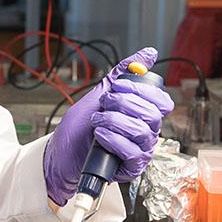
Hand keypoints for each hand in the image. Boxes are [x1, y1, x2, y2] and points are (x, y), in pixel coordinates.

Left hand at [43, 47, 173, 205]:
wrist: (60, 154)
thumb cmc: (79, 128)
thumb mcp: (98, 95)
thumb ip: (122, 74)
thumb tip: (149, 53)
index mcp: (142, 114)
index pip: (161, 101)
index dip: (141, 90)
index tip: (117, 86)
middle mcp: (145, 132)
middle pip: (153, 115)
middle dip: (124, 103)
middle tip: (104, 103)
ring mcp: (139, 151)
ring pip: (143, 132)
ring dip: (115, 121)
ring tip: (97, 121)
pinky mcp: (130, 168)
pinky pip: (134, 153)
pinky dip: (114, 140)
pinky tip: (100, 135)